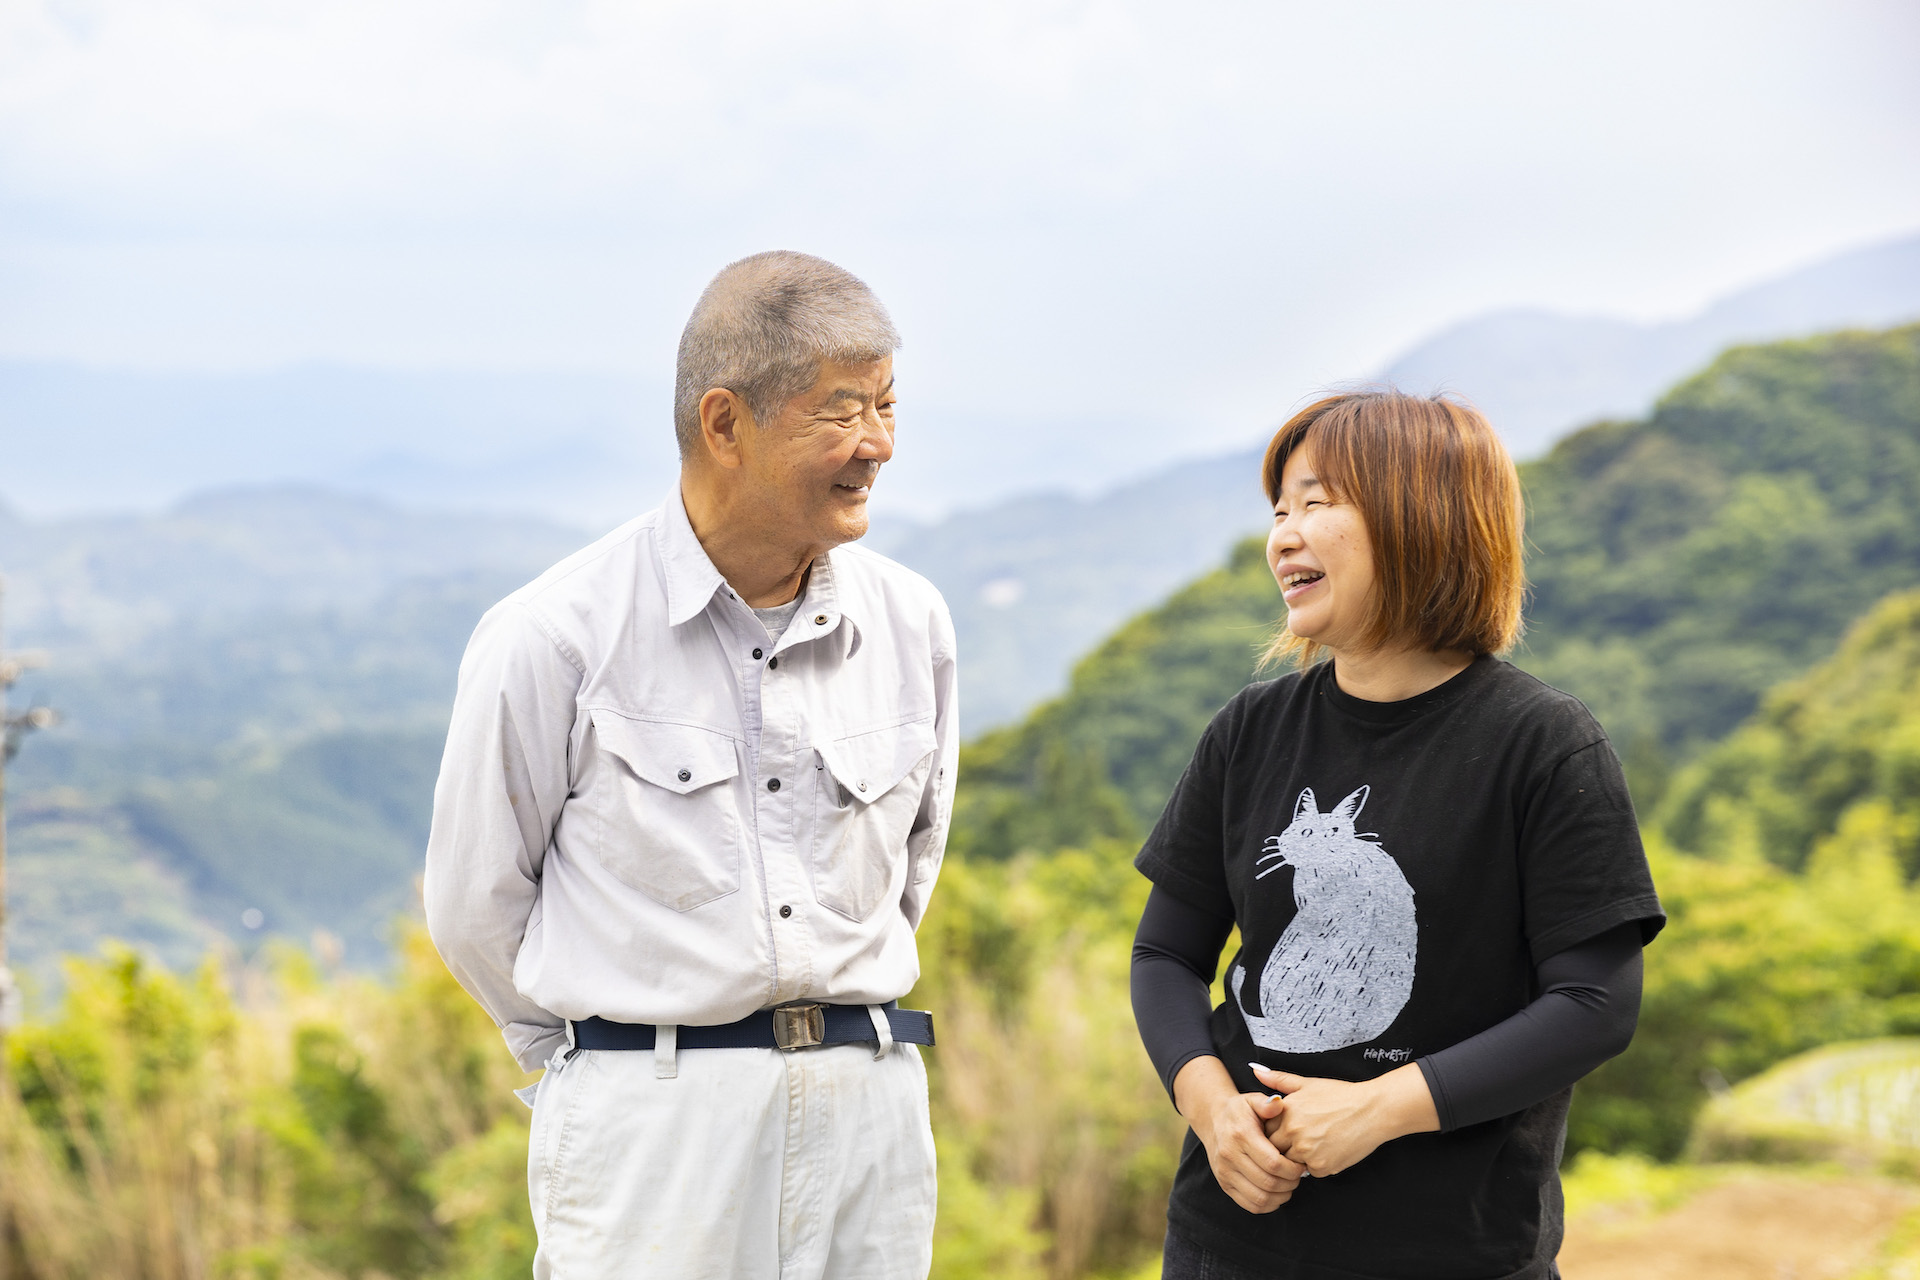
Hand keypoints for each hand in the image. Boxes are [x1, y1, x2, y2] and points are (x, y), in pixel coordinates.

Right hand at [1172, 1057, 1304, 1212]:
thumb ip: (1267, 1103)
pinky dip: (1269, 1204)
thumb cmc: (1240, 1111)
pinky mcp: (1225, 1185)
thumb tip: (1278, 1104)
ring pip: (1260, 1198)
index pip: (1273, 1163)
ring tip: (1289, 1184)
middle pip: (1268, 1183)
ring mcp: (1225, 1173)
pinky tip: (1277, 1192)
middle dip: (1290, 1183)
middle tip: (1298, 1176)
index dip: (1292, 1169)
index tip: (1301, 1165)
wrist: (1214, 1121)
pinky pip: (1251, 1205)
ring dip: (1281, 1196)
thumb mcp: (1252, 1100)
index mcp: (1241, 1135)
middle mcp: (1230, 1156)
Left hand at [1252, 1062, 1438, 1177]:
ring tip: (1316, 1141)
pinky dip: (1317, 1164)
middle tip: (1301, 1137)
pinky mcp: (1322, 1167)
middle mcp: (1293, 1134)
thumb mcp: (1307, 1083)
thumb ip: (1278, 1080)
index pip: (1264, 1130)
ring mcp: (1307, 1152)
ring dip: (1298, 1157)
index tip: (1284, 1128)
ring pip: (1291, 1163)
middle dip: (1283, 1146)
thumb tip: (1255, 1071)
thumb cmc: (1340, 1095)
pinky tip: (1329, 1149)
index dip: (1273, 1130)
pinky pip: (1310, 1171)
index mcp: (1286, 1113)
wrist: (1372, 1111)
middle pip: (1274, 1149)